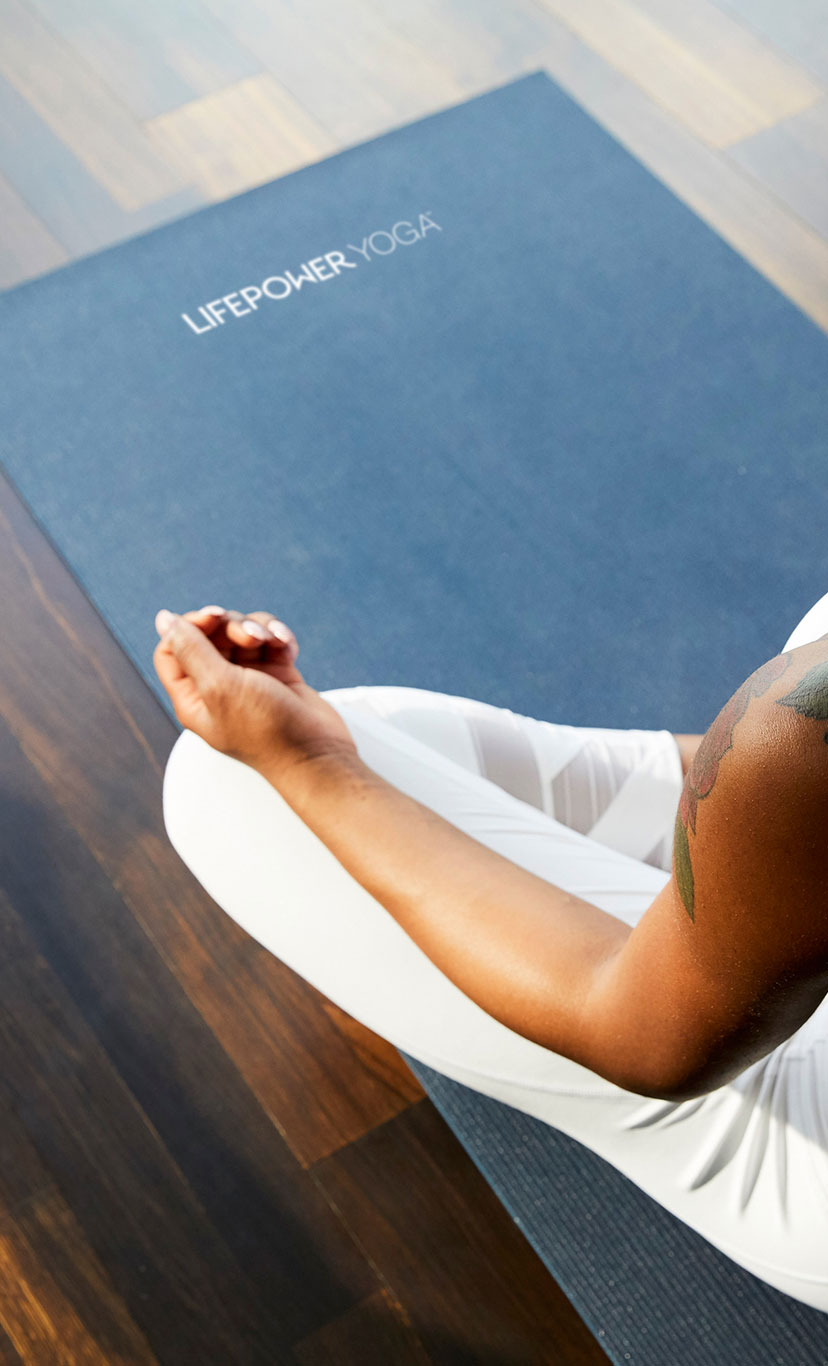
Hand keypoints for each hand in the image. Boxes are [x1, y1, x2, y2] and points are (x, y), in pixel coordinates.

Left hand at [152, 604, 357, 785]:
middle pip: (209, 635)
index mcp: (193, 697)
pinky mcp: (277, 675)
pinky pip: (270, 640)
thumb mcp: (220, 687)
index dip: (189, 626)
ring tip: (274, 641)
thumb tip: (163, 618)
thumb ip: (190, 649)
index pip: (172, 649)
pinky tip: (288, 647)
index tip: (214, 618)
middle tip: (251, 637)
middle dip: (231, 626)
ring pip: (242, 633)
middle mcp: (217, 687)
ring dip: (259, 628)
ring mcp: (249, 680)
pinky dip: (279, 636)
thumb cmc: (265, 730)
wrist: (318, 755)